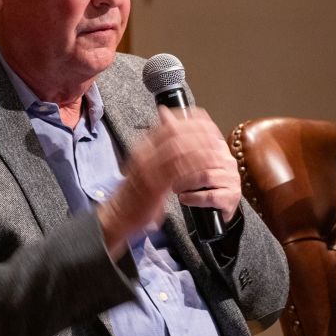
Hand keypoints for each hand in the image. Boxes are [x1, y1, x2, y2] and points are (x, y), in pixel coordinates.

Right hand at [99, 106, 240, 255]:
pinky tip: (206, 172)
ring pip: (178, 150)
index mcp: (143, 147)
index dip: (191, 122)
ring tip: (216, 155)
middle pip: (175, 133)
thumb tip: (176, 134)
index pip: (169, 125)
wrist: (119, 213)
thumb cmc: (136, 191)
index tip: (208, 123)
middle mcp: (144, 154)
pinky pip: (178, 173)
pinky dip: (194, 171)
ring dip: (200, 151)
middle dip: (199, 134)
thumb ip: (162, 149)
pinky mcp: (153, 186)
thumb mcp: (147, 165)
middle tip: (216, 138)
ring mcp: (147, 169)